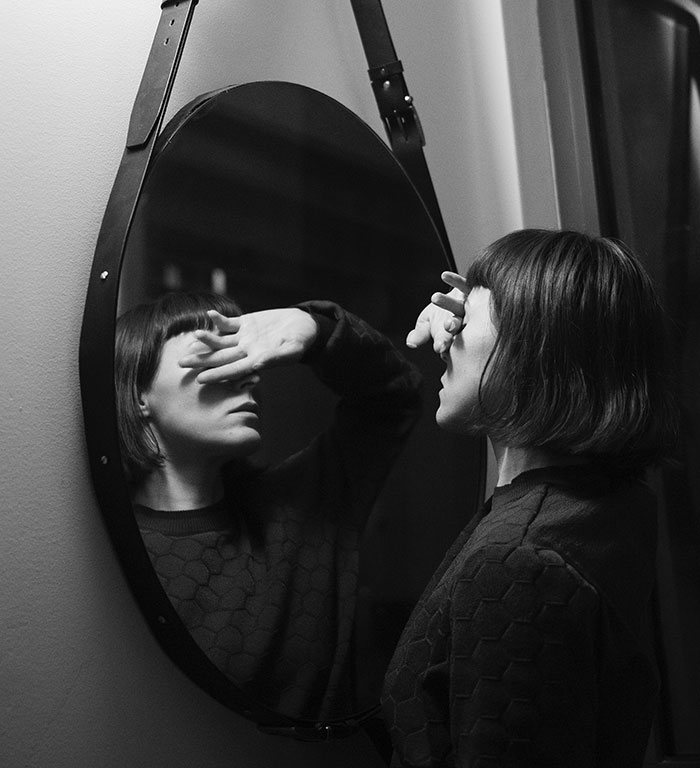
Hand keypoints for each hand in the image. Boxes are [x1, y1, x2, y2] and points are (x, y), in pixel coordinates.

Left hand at [178, 308, 317, 383]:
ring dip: (206, 341)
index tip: (200, 379)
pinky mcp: (247, 323)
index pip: (232, 369)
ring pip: (220, 340)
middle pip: (220, 357)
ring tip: (191, 340)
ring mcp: (245, 336)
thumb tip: (256, 366)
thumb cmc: (302, 341)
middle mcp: (246, 350)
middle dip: (201, 361)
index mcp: (256, 360)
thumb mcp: (292, 350)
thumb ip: (275, 358)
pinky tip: (209, 316)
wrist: (304, 326)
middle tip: (181, 364)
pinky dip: (219, 321)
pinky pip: (229, 323)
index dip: (216, 374)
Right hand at [405, 271, 468, 353]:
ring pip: (459, 306)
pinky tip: (444, 276)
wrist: (451, 299)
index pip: (447, 341)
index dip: (443, 343)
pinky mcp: (469, 289)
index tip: (440, 347)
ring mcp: (468, 305)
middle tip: (447, 325)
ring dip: (448, 302)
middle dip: (452, 325)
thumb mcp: (426, 326)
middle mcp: (463, 322)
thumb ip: (420, 334)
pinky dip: (454, 280)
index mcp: (451, 335)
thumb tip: (410, 343)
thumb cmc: (438, 317)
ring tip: (434, 297)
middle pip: (457, 324)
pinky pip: (463, 284)